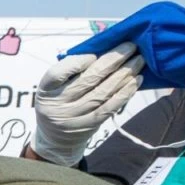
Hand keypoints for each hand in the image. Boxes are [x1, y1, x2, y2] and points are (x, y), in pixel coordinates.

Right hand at [32, 43, 144, 164]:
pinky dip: (125, 93)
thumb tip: (103, 49)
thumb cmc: (59, 102)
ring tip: (139, 60)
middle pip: (87, 80)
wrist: (57, 138)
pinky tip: (136, 80)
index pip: (57, 73)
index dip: (77, 62)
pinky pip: (110, 107)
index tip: (95, 52)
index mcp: (45, 90)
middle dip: (112, 60)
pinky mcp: (89, 125)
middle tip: (130, 46)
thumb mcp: (54, 87)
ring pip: (102, 92)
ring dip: (124, 74)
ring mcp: (74, 117)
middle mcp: (57, 104)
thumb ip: (71, 70)